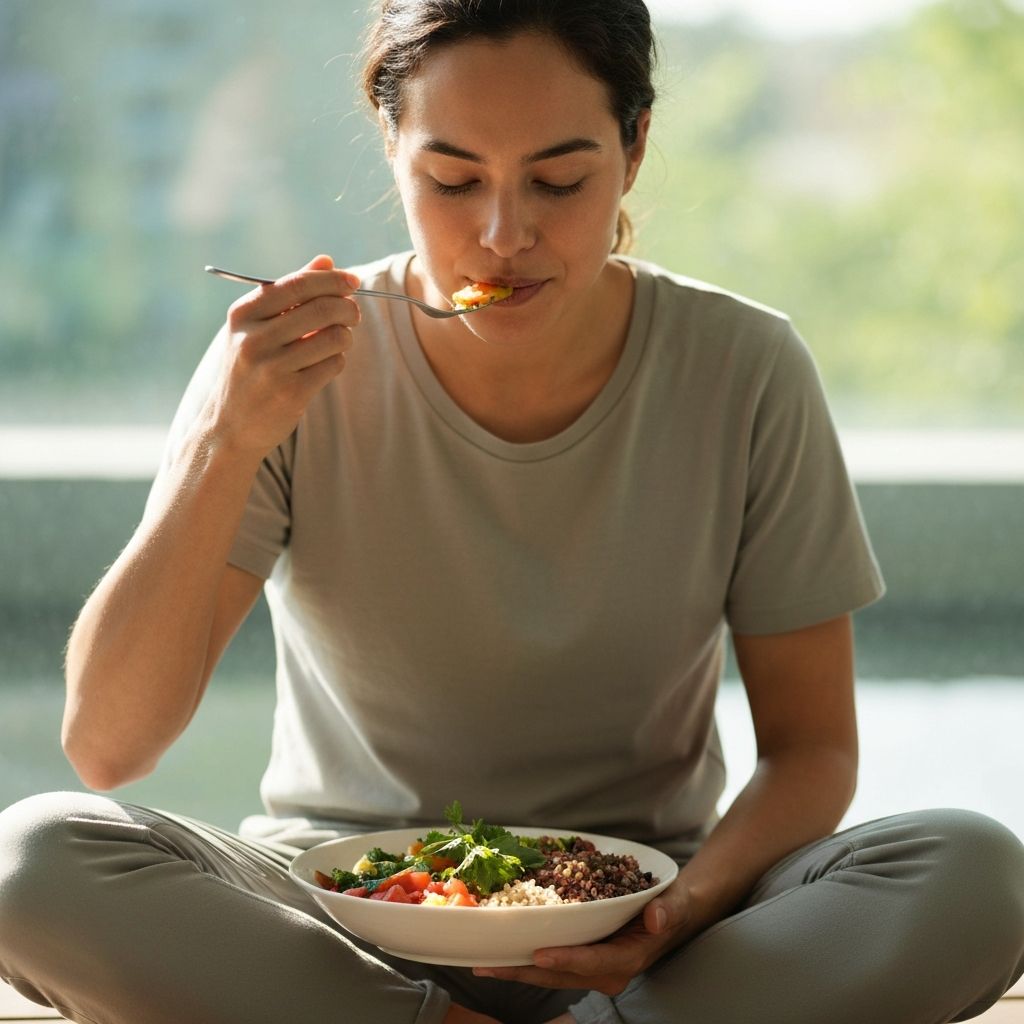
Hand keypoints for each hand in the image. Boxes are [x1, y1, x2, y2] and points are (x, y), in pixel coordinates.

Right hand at [208, 254, 360, 456]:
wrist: (228, 428)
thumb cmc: (248, 370)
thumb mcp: (256, 328)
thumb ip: (290, 293)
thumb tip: (327, 261)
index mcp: (243, 314)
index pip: (297, 284)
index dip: (332, 280)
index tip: (352, 281)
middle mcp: (254, 338)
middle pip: (322, 308)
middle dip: (347, 308)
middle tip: (352, 314)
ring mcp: (272, 367)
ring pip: (333, 337)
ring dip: (345, 336)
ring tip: (338, 341)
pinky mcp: (290, 393)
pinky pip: (333, 364)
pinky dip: (337, 360)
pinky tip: (327, 363)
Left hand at [473, 877, 695, 995]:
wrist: (670, 915)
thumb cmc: (671, 908)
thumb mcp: (674, 905)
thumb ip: (667, 912)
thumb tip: (656, 918)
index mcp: (627, 959)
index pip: (592, 963)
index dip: (565, 960)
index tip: (538, 955)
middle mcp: (606, 971)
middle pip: (560, 975)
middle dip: (524, 971)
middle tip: (489, 964)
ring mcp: (591, 968)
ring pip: (550, 974)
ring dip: (517, 968)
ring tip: (483, 963)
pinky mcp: (581, 961)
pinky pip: (550, 965)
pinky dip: (525, 959)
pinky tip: (500, 952)